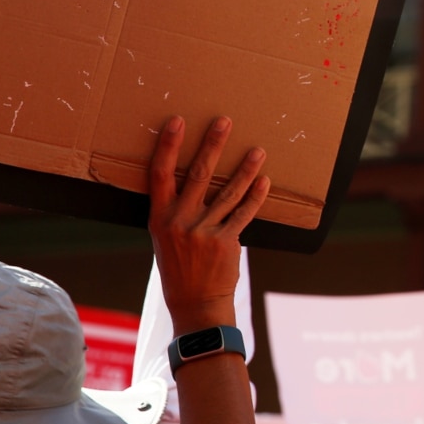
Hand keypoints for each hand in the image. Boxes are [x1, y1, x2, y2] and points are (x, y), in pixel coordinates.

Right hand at [148, 116, 268, 334]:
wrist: (195, 302)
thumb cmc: (179, 267)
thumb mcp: (163, 238)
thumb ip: (173, 211)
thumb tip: (190, 181)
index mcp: (159, 216)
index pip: (160, 173)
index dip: (168, 146)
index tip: (177, 122)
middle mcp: (180, 220)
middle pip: (199, 174)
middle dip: (212, 145)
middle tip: (224, 121)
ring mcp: (204, 231)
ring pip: (229, 191)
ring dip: (246, 169)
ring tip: (258, 151)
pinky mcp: (227, 241)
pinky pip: (245, 212)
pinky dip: (256, 196)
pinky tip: (265, 180)